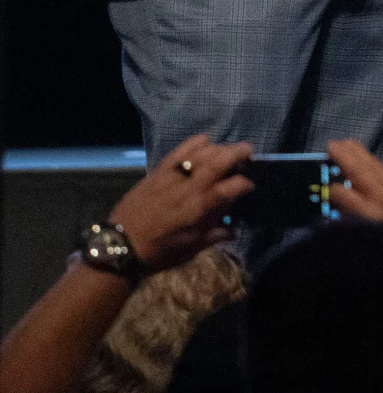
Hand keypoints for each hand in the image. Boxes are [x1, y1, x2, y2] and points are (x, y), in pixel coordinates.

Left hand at [107, 134, 252, 273]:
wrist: (120, 245)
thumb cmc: (157, 253)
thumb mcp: (188, 250)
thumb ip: (213, 236)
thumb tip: (233, 230)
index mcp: (199, 209)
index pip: (230, 189)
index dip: (244, 184)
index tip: (250, 185)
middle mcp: (189, 188)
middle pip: (218, 162)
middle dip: (237, 153)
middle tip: (249, 151)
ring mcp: (173, 177)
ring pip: (201, 153)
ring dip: (219, 147)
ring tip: (229, 148)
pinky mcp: (159, 172)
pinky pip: (179, 151)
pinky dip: (194, 143)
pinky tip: (204, 140)